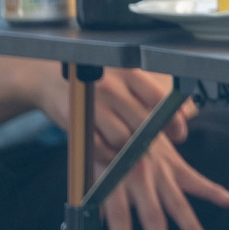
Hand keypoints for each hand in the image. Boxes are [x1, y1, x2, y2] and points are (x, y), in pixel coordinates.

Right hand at [33, 64, 191, 152]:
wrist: (47, 78)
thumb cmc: (94, 81)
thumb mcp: (122, 79)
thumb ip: (149, 95)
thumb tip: (180, 117)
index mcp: (129, 73)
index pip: (159, 98)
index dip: (173, 120)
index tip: (179, 134)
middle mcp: (112, 87)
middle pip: (142, 121)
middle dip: (151, 138)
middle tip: (150, 145)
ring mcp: (93, 104)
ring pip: (122, 138)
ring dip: (129, 150)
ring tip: (129, 150)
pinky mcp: (76, 121)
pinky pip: (99, 147)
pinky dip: (109, 156)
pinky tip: (111, 154)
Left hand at [101, 133, 228, 229]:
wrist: (120, 113)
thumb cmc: (103, 148)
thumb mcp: (90, 174)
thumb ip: (94, 203)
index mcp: (115, 179)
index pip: (118, 212)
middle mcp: (140, 175)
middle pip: (152, 213)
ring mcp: (161, 170)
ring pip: (177, 202)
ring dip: (190, 225)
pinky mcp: (175, 164)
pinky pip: (196, 180)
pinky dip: (213, 191)